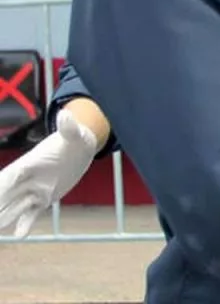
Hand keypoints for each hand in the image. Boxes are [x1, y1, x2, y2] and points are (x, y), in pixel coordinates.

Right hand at [0, 108, 97, 237]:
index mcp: (30, 163)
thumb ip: (69, 128)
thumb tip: (66, 114)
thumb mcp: (75, 135)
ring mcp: (35, 190)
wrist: (81, 150)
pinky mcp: (44, 198)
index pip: (11, 176)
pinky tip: (20, 235)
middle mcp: (28, 179)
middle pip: (6, 195)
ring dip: (4, 217)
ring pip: (15, 206)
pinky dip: (25, 223)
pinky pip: (32, 213)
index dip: (1, 185)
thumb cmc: (75, 139)